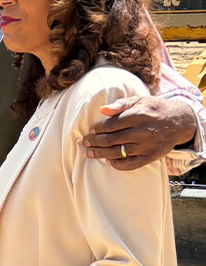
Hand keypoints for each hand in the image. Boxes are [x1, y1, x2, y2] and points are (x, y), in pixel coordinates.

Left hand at [82, 95, 196, 169]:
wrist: (179, 121)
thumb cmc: (154, 109)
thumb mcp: (139, 100)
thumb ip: (120, 104)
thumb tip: (102, 110)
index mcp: (139, 116)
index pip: (112, 124)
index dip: (99, 128)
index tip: (91, 130)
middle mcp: (143, 132)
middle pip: (113, 139)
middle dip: (96, 141)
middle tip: (86, 142)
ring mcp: (147, 146)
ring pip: (119, 152)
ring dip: (101, 154)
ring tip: (90, 153)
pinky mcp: (151, 157)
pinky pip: (131, 164)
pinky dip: (118, 164)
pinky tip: (109, 160)